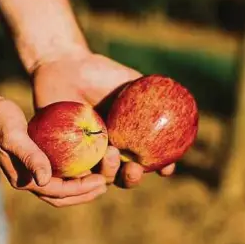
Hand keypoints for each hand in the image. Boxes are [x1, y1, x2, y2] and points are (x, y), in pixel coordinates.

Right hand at [0, 99, 106, 206]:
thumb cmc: (1, 122)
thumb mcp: (14, 138)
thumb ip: (30, 157)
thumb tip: (44, 180)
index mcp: (26, 181)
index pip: (59, 192)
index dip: (82, 190)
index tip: (101, 181)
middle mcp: (32, 180)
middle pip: (64, 196)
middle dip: (85, 193)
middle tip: (105, 184)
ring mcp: (35, 173)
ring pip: (64, 187)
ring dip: (83, 185)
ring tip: (102, 177)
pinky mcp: (40, 162)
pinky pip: (62, 172)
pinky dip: (77, 170)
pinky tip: (92, 161)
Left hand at [31, 52, 174, 187]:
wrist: (63, 66)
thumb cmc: (98, 72)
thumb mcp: (130, 81)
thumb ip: (153, 93)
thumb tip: (180, 103)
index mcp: (128, 137)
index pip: (147, 159)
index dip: (160, 167)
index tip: (166, 169)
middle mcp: (109, 148)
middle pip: (124, 175)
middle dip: (133, 178)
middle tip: (134, 168)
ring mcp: (86, 154)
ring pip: (101, 177)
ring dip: (111, 173)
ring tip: (111, 153)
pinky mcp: (64, 155)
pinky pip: (74, 173)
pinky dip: (84, 178)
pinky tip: (91, 172)